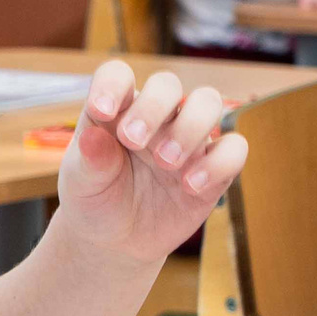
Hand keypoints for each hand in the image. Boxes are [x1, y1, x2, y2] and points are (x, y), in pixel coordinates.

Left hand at [52, 62, 247, 262]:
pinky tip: (190, 186)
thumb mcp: (82, 183)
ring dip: (190, 127)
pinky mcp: (214, 167)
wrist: (115, 240)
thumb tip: (93, 138)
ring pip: (208, 103)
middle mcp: (155, 117)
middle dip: (153, 107)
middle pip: (168, 84)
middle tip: (133, 140)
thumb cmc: (95, 199)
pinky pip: (234, 148)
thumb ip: (90, 160)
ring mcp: (187, 139)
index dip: (111, 84)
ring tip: (165, 163)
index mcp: (116, 110)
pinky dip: (219, 163)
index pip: (117, 76)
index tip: (100, 111)